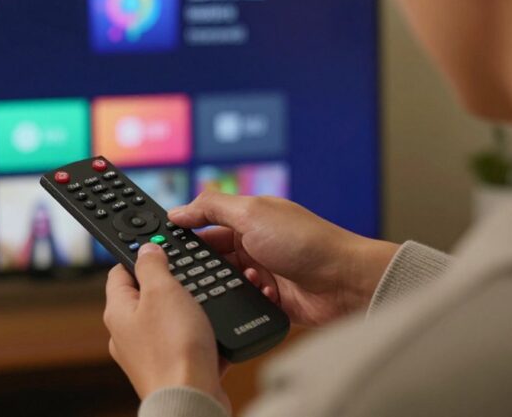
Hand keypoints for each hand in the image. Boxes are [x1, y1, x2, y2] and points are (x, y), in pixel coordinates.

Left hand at [104, 243, 231, 411]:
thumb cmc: (174, 349)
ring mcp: (149, 354)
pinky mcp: (172, 369)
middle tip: (187, 274)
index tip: (157, 248)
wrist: (192, 400)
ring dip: (189, 310)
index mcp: (118, 311)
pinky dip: (201, 336)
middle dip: (169, 283)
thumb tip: (145, 249)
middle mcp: (128, 334)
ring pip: (169, 321)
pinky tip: (215, 331)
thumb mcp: (163, 291)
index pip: (119, 272)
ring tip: (205, 303)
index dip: (138, 256)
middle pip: (145, 297)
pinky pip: (186, 344)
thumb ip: (152, 265)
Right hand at [169, 193, 398, 326]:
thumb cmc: (308, 242)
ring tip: (235, 281)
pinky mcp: (272, 300)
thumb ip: (211, 208)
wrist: (347, 283)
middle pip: (213, 257)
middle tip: (189, 271)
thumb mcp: (252, 213)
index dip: (186, 233)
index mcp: (249, 218)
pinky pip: (244, 303)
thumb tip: (178, 210)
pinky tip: (257, 293)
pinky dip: (245, 300)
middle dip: (204, 264)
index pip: (206, 224)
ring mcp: (264, 273)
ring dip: (227, 283)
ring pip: (226, 282)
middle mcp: (255, 244)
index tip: (164, 243)